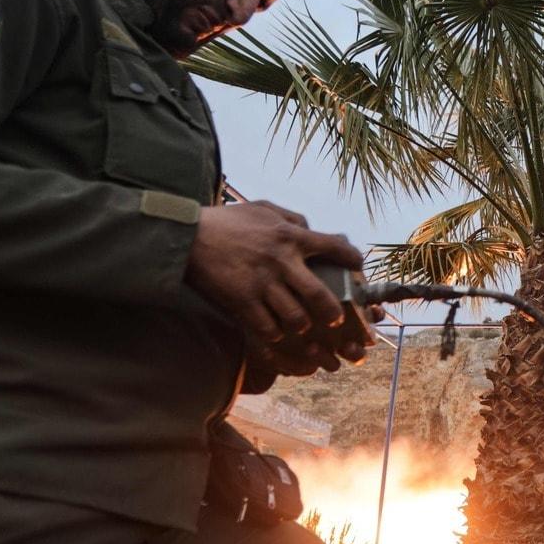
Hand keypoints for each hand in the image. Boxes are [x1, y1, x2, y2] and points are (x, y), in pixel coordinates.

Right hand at [185, 202, 364, 350]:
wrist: (185, 236)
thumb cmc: (227, 221)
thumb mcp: (264, 209)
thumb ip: (293, 219)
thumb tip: (315, 230)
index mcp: (290, 235)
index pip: (336, 248)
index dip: (353, 261)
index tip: (357, 270)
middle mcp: (282, 261)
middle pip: (322, 297)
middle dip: (334, 315)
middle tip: (335, 320)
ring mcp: (262, 284)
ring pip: (296, 319)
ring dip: (302, 327)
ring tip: (301, 326)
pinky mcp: (242, 301)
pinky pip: (268, 328)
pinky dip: (275, 333)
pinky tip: (275, 329)